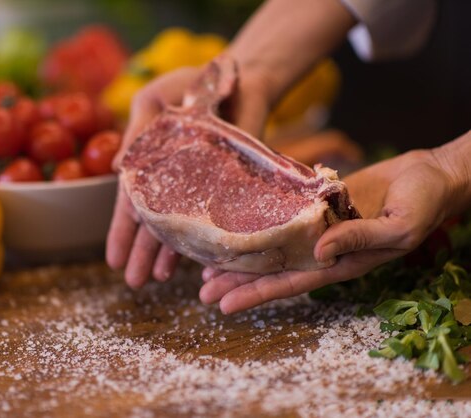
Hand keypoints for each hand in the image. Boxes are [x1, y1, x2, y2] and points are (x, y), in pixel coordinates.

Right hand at [106, 64, 270, 287]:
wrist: (241, 78)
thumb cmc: (192, 83)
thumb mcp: (156, 99)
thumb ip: (137, 131)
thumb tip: (115, 168)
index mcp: (151, 164)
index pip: (132, 203)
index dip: (122, 232)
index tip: (114, 260)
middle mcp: (174, 183)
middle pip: (155, 224)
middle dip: (142, 254)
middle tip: (134, 283)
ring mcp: (203, 190)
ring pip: (183, 229)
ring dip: (169, 255)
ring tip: (159, 281)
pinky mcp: (231, 191)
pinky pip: (220, 223)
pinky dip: (211, 243)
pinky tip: (203, 265)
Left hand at [199, 149, 463, 313]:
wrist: (430, 175)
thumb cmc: (422, 205)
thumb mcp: (397, 227)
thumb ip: (358, 240)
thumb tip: (317, 252)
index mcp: (340, 262)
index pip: (290, 282)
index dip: (257, 294)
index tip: (224, 305)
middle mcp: (322, 249)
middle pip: (273, 269)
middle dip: (238, 281)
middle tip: (202, 289)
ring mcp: (317, 227)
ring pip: (272, 246)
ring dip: (242, 256)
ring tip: (207, 266)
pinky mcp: (317, 204)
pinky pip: (281, 216)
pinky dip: (259, 222)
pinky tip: (236, 225)